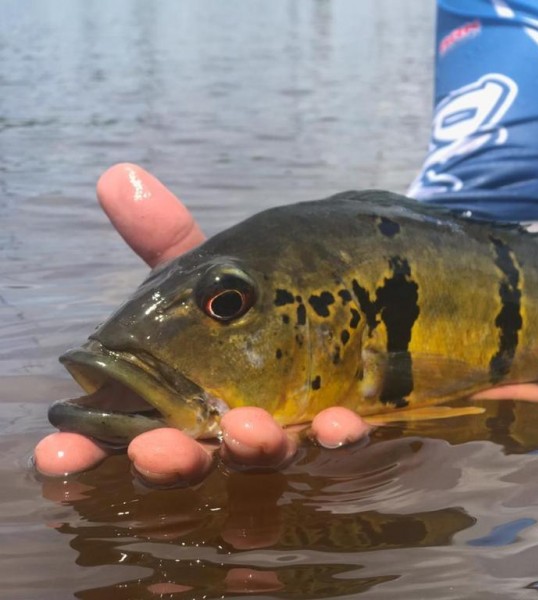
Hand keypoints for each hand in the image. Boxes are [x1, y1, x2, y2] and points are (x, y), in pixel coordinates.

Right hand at [35, 164, 371, 485]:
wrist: (343, 289)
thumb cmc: (259, 293)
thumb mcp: (210, 271)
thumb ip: (163, 238)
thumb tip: (116, 176)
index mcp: (182, 397)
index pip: (127, 433)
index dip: (88, 452)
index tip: (54, 457)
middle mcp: (228, 426)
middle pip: (195, 458)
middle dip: (171, 459)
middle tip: (152, 449)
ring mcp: (289, 431)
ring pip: (266, 456)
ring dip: (252, 448)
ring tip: (244, 428)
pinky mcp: (344, 427)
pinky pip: (343, 442)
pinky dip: (338, 436)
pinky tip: (339, 423)